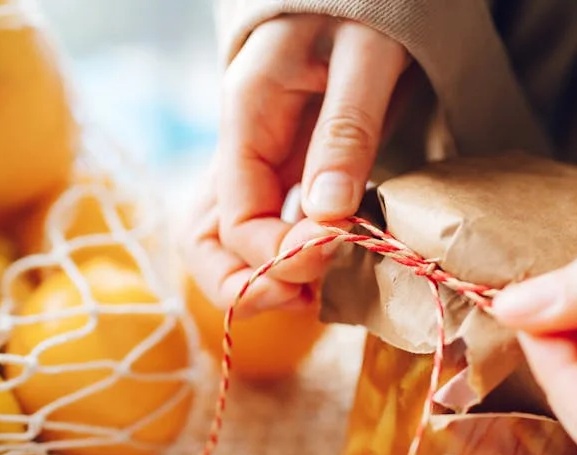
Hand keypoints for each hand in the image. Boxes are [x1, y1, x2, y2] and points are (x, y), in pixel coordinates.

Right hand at [186, 16, 406, 316]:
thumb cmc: (368, 7)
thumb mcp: (365, 58)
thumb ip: (343, 133)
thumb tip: (326, 216)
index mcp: (247, 112)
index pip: (236, 213)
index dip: (276, 251)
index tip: (331, 253)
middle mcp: (242, 144)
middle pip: (208, 239)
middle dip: (250, 283)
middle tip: (306, 303)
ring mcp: (261, 161)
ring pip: (230, 242)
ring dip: (263, 281)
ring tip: (312, 300)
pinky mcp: (287, 170)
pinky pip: (268, 228)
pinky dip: (287, 262)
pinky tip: (323, 271)